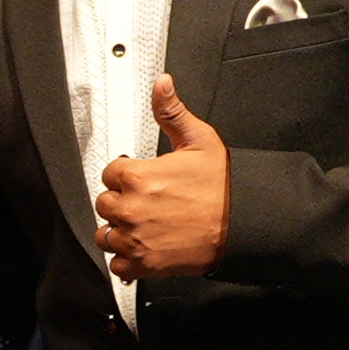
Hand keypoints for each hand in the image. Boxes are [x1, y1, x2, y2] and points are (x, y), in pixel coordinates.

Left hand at [96, 73, 229, 279]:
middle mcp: (129, 209)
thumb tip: (161, 85)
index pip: (110, 172)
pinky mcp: (142, 264)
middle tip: (146, 202)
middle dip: (121, 201)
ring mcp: (134, 239)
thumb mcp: (201, 140)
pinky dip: (126, 259)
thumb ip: (173, 113)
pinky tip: (144, 247)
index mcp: (137, 177)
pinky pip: (116, 264)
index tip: (141, 179)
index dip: (126, 174)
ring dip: (119, 230)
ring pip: (105, 234)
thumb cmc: (225, 187)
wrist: (244, 225)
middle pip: (104, 203)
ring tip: (141, 225)